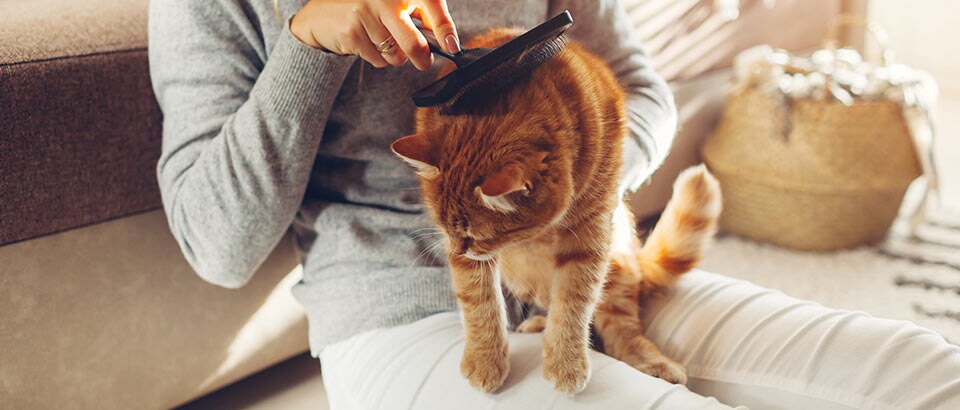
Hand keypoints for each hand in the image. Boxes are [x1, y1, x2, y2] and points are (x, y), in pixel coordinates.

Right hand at [290, 0, 459, 70]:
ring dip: (394, 55)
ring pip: (396, 55)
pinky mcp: (353, 32)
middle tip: (424, 62)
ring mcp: (367, 13)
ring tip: (381, 39)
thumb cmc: (368, 7)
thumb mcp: (395, 3)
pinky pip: (378, 59)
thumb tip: (444, 40)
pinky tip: (367, 42)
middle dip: (422, 59)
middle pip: (413, 43)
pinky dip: (378, 57)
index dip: (445, 29)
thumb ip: (419, 14)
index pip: (432, 6)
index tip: (452, 47)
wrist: (324, 12)